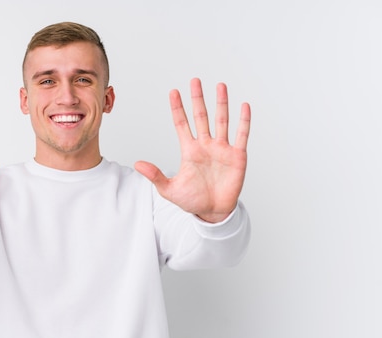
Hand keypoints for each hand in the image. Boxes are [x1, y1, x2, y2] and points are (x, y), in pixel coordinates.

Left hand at [135, 78, 250, 222]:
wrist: (213, 212)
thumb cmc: (192, 201)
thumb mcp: (169, 190)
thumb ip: (155, 175)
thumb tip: (137, 164)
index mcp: (189, 150)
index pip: (182, 124)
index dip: (177, 109)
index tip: (173, 92)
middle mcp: (206, 145)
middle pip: (201, 117)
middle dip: (197, 99)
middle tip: (194, 81)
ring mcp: (222, 149)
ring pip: (222, 120)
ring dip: (221, 103)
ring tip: (220, 86)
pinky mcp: (237, 156)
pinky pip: (241, 135)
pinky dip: (243, 121)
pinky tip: (244, 106)